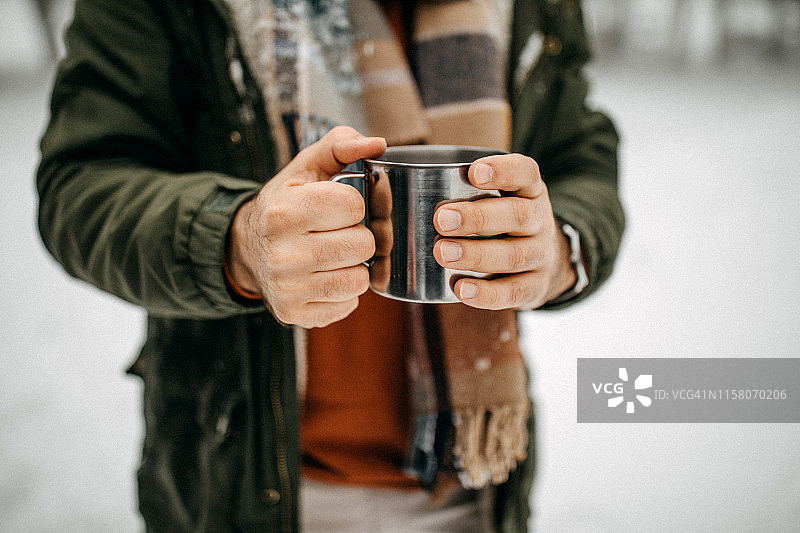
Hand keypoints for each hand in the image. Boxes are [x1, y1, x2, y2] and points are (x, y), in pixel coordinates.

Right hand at [227, 126, 386, 327]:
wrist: (248, 248)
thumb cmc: (286, 204)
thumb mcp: (305, 169)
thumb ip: (341, 145)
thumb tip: (379, 143)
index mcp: (284, 211)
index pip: (353, 205)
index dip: (351, 204)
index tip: (335, 206)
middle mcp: (282, 254)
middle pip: (363, 245)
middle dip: (356, 235)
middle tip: (335, 232)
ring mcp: (287, 288)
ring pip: (359, 279)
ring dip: (353, 266)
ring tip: (332, 255)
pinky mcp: (294, 314)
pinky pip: (348, 305)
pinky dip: (344, 291)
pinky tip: (324, 276)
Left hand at [432, 154, 576, 309]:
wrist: (545, 263)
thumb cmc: (502, 223)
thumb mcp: (498, 197)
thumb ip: (458, 186)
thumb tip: (389, 176)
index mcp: (529, 191)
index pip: (525, 173)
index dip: (504, 170)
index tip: (474, 172)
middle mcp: (539, 220)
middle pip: (517, 216)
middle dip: (477, 218)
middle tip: (441, 220)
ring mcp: (541, 255)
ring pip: (514, 255)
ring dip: (476, 254)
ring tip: (442, 253)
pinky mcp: (535, 287)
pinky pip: (514, 292)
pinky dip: (487, 293)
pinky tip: (461, 289)